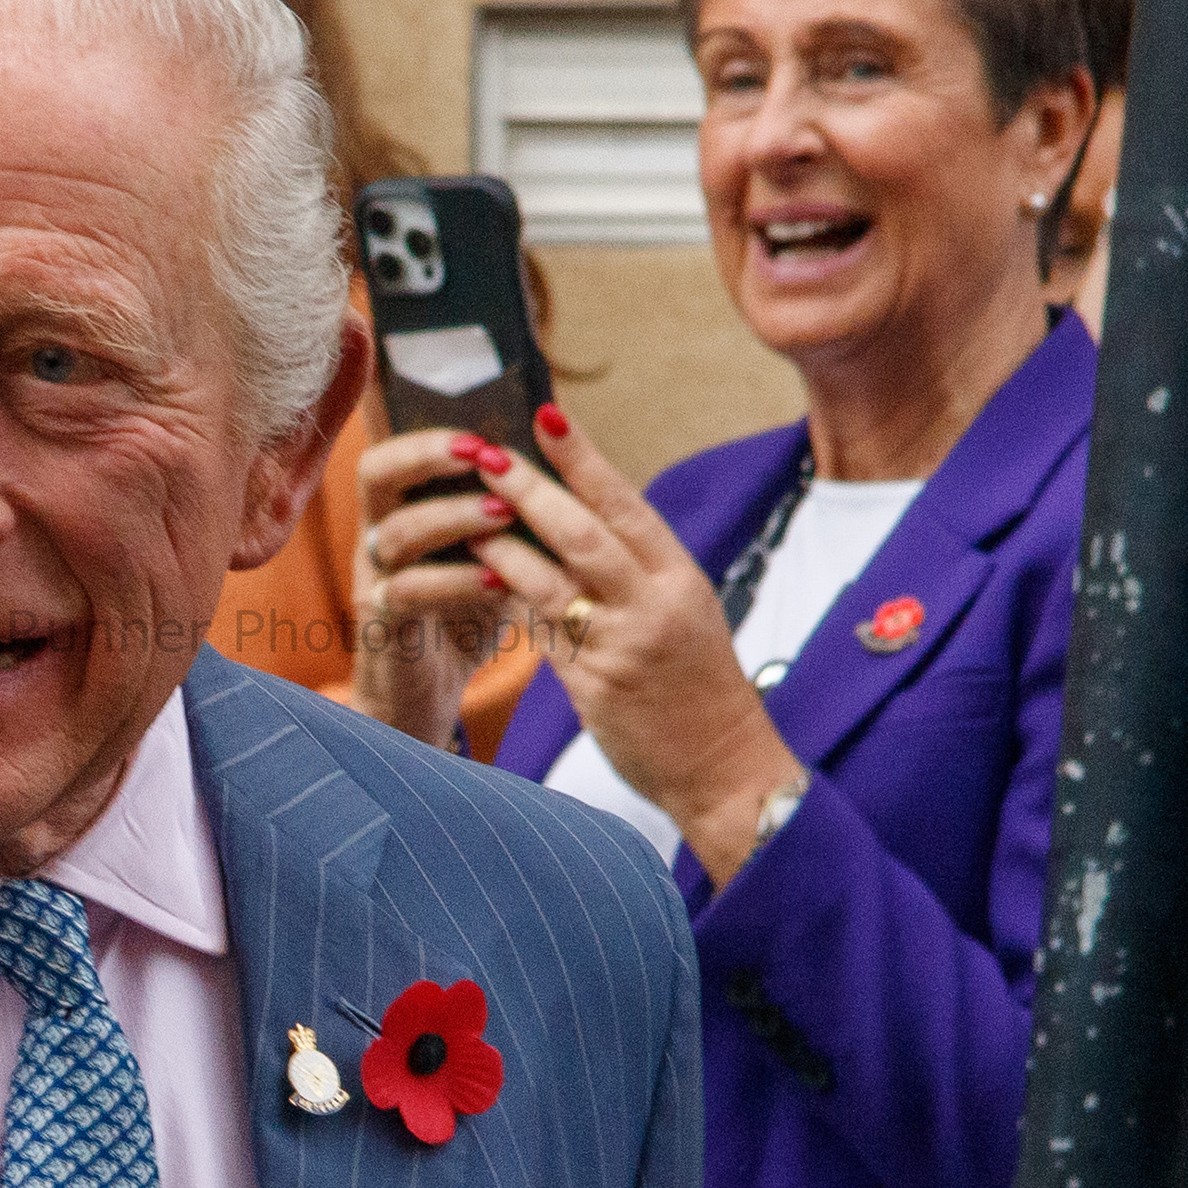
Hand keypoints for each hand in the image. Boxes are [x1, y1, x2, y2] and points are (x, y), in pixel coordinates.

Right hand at [347, 424, 532, 748]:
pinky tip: (498, 579)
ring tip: (503, 512)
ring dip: (451, 515)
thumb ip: (504, 517)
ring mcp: (374, 582)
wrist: (425, 699)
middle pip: (375, 474)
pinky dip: (454, 581)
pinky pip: (407, 592)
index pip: (395, 451)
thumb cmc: (460, 618)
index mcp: (400, 512)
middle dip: (428, 455)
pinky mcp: (383, 627)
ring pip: (395, 533)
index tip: (484, 428)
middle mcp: (378, 538)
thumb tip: (561, 464)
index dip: (431, 434)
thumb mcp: (485, 557)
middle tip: (483, 454)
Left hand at [482, 403, 803, 883]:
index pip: (626, 504)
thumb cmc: (698, 689)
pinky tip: (479, 579)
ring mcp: (623, 646)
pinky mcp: (594, 687)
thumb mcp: (682, 616)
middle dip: (531, 489)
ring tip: (463, 514)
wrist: (724, 770)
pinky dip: (511, 604)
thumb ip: (634, 574)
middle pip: (584, 533)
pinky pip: (541, 635)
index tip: (548, 416)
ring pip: (552, 581)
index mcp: (679, 578)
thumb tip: (576, 526)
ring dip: (503, 544)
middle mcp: (654, 605)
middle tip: (486, 452)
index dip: (584, 458)